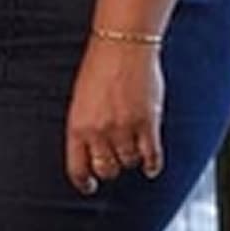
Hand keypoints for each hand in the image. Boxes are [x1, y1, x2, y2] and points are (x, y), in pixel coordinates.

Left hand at [64, 37, 163, 194]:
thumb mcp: (81, 100)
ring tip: (133, 147)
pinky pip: (152, 157)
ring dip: (131, 159)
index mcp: (77, 126)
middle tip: (115, 160)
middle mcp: (99, 132)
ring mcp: (124, 129)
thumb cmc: (100, 67)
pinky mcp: (147, 124)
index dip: (84, 182)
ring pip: (129, 162)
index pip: (77, 168)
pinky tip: (151, 166)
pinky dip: (152, 165)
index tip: (89, 186)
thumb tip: (92, 151)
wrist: (122, 44)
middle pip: (106, 169)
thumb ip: (86, 126)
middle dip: (110, 168)